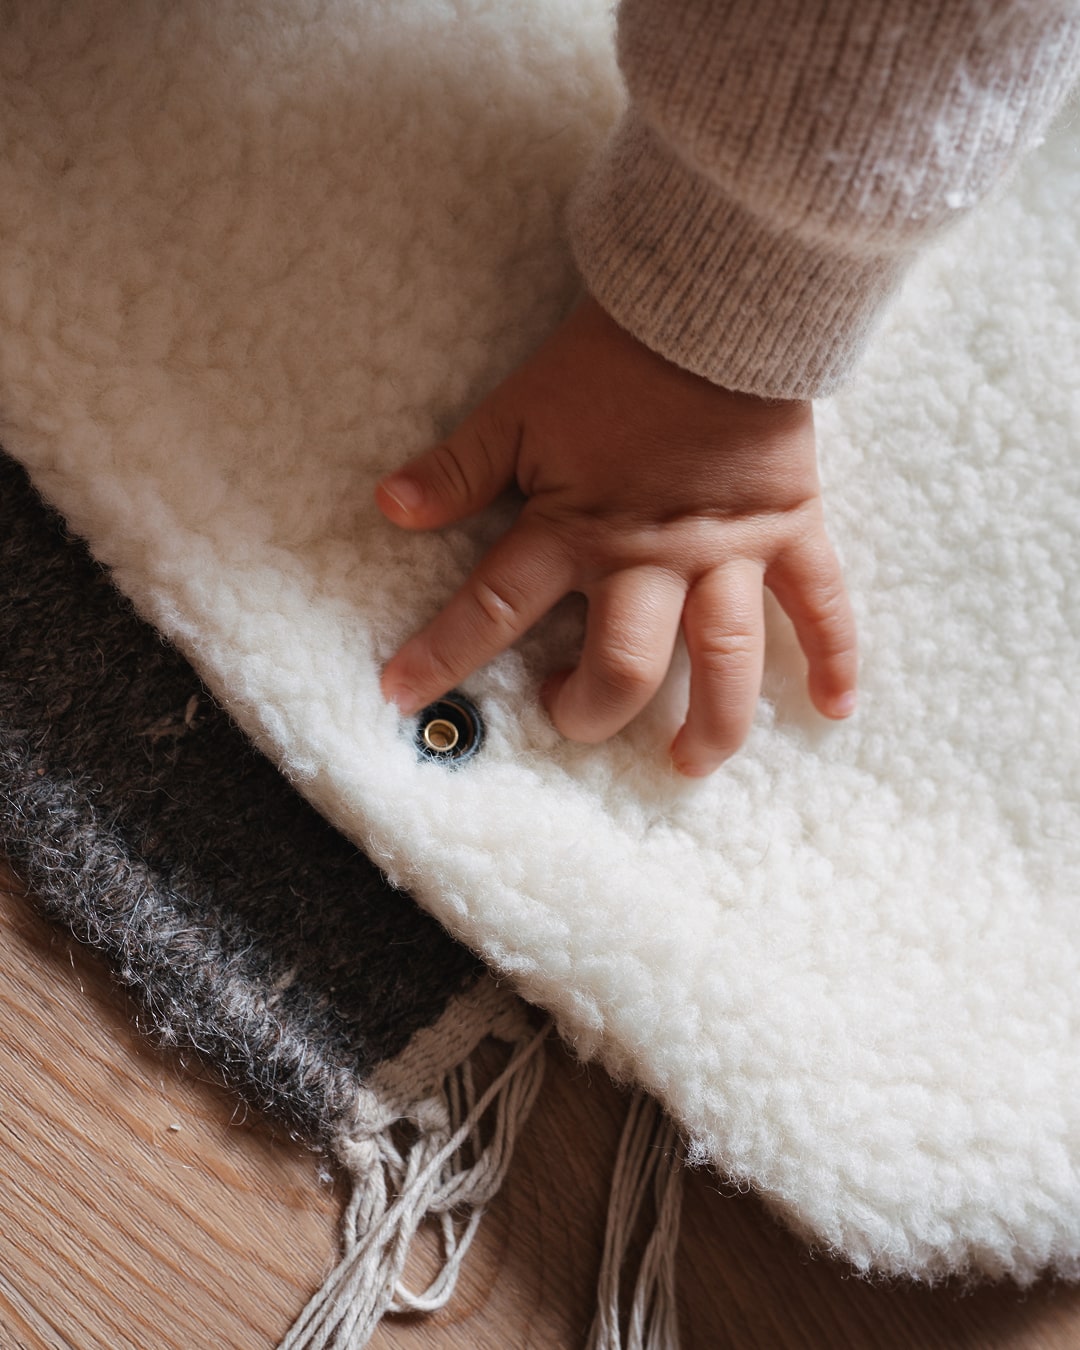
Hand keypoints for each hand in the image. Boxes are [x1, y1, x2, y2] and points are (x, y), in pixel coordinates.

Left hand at [376, 297, 856, 775]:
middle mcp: (652, 558)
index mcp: (575, 530)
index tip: (400, 696)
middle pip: (625, 667)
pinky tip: (835, 709)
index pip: (495, 609)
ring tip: (688, 762)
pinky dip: (836, 655)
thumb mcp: (516, 411)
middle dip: (592, 710)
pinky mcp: (789, 529)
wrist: (711, 305)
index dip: (442, 655)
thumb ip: (458, 468)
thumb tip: (389, 505)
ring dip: (711, 723)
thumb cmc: (606, 364)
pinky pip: (822, 603)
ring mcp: (727, 551)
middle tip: (570, 713)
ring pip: (726, 660)